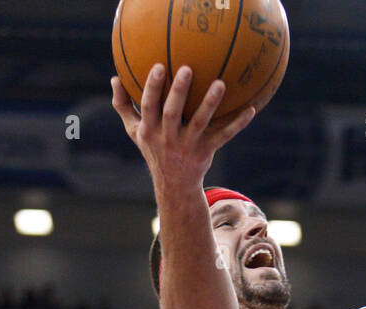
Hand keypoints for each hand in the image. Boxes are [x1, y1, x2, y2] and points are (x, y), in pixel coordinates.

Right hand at [111, 65, 254, 190]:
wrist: (174, 186)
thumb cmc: (153, 149)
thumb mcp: (135, 132)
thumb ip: (123, 106)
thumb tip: (114, 77)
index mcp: (150, 130)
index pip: (149, 106)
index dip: (152, 87)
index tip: (158, 66)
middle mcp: (169, 138)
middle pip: (173, 113)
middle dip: (178, 91)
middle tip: (187, 68)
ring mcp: (188, 146)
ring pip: (200, 123)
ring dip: (210, 103)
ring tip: (220, 83)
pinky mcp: (206, 152)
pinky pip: (223, 136)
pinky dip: (237, 124)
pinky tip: (250, 109)